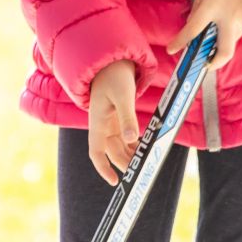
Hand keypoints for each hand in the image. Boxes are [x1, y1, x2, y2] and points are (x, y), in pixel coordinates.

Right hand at [86, 59, 141, 185]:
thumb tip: (131, 140)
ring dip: (131, 154)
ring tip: (146, 161)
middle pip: (112, 152)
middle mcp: (102, 125)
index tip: (115, 182)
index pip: (96, 152)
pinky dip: (134, 143)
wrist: (112, 59)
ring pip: (120, 145)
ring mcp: (110, 122)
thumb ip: (127, 118)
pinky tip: (145, 146)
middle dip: (126, 163)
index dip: (103, 169)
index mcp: (98, 122)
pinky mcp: (118, 116)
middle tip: (143, 171)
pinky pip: (125, 136)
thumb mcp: (123, 96)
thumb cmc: (114, 75)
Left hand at [169, 0, 241, 69]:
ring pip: (232, 37)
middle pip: (223, 53)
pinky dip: (236, 22)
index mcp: (214, 5)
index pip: (193, 30)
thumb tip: (193, 22)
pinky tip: (239, 3)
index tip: (171, 50)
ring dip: (225, 33)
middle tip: (206, 63)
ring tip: (228, 6)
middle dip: (214, 63)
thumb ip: (199, 2)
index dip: (180, 42)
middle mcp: (231, 18)